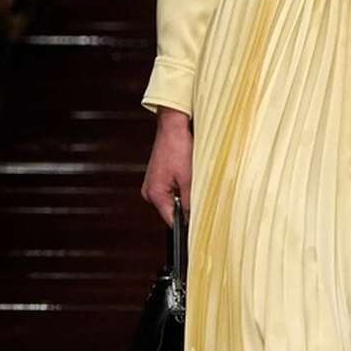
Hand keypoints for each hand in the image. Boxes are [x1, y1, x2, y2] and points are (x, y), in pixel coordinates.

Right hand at [141, 109, 192, 225]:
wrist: (172, 126)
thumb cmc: (177, 147)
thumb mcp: (189, 179)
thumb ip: (191, 202)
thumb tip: (195, 218)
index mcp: (154, 194)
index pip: (171, 220)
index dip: (187, 223)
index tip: (200, 224)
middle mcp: (149, 192)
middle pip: (172, 210)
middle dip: (187, 206)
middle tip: (200, 195)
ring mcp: (152, 184)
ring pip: (173, 199)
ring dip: (185, 195)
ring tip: (191, 180)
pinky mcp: (158, 177)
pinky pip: (171, 189)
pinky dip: (181, 186)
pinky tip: (187, 175)